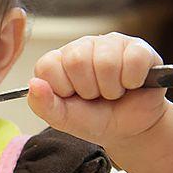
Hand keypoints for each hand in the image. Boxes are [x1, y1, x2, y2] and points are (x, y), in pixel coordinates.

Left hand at [27, 33, 166, 150]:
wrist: (129, 129)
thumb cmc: (92, 119)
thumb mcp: (62, 119)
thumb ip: (43, 104)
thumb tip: (33, 84)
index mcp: (58, 61)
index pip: (47, 65)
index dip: (61, 88)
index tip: (71, 97)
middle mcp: (81, 47)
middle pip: (76, 60)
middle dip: (88, 89)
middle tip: (95, 96)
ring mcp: (110, 44)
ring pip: (106, 62)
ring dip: (111, 89)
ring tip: (112, 92)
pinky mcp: (138, 47)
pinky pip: (134, 60)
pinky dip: (132, 81)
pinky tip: (131, 84)